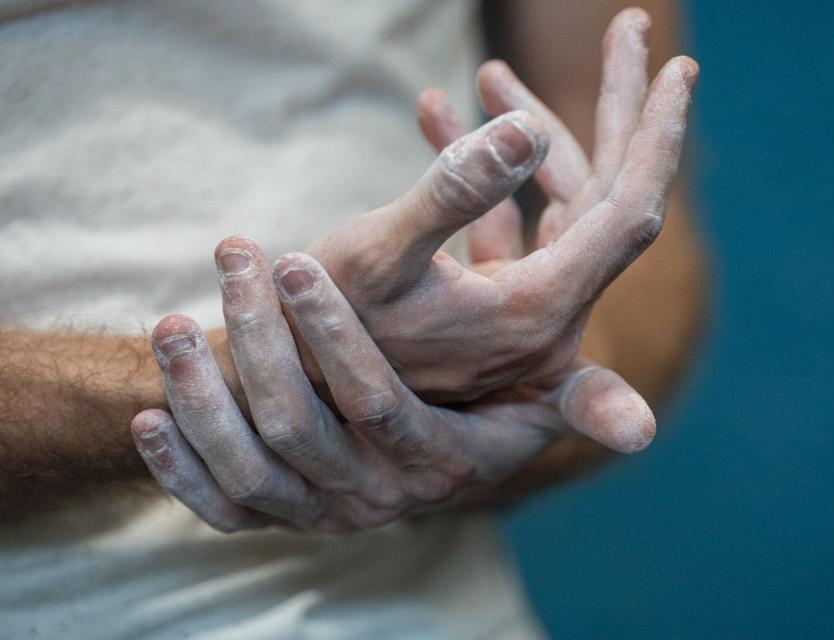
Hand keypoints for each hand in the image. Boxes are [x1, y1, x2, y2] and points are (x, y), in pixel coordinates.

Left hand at [131, 242, 653, 531]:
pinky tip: (150, 414)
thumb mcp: (534, 402)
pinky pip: (215, 505)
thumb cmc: (476, 406)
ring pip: (247, 460)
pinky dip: (178, 465)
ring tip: (177, 320)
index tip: (301, 264)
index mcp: (440, 465)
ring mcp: (318, 514)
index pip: (383, 409)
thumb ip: (579, 400)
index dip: (338, 340)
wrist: (413, 456)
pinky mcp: (269, 519)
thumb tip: (650, 430)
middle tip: (235, 258)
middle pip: (300, 424)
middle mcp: (378, 500)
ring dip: (204, 389)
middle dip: (260, 337)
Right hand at [301, 10, 697, 402]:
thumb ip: (454, 190)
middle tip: (629, 27)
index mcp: (536, 309)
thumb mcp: (378, 253)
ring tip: (487, 74)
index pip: (627, 212)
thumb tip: (530, 129)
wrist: (295, 385)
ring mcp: (521, 306)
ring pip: (556, 204)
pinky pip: (505, 221)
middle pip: (605, 197)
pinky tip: (436, 115)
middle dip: (614, 109)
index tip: (676, 66)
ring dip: (526, 133)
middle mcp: (544, 313)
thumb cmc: (322, 326)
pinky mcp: (492, 297)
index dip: (655, 136)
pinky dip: (480, 171)